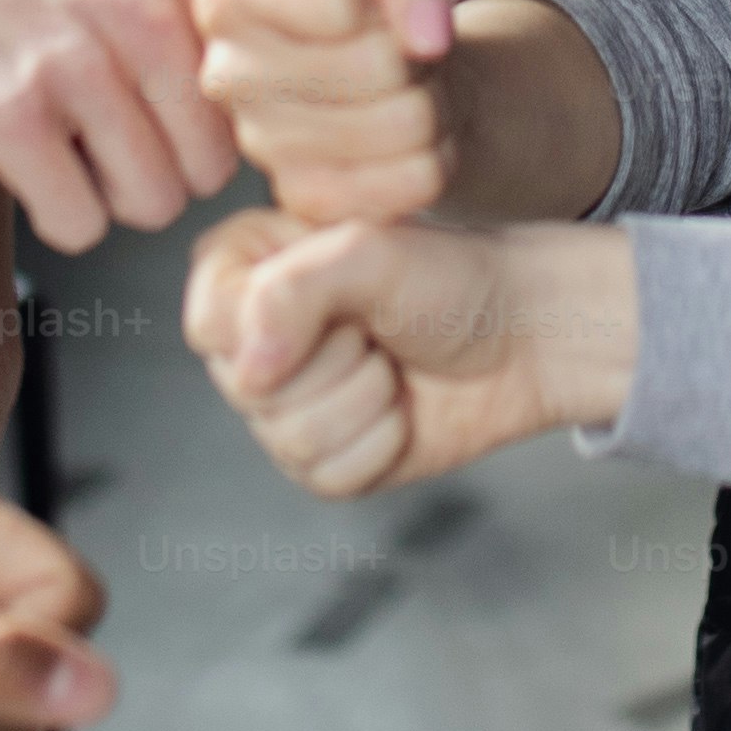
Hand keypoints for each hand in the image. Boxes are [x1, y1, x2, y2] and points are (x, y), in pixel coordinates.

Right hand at [0, 0, 237, 253]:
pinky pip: (80, 224)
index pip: (255, 100)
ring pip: (152, 204)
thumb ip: (194, 20)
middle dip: (159, 173)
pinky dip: (53, 213)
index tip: (159, 119)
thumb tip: (262, 119)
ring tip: (58, 146)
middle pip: (212, 168)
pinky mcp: (11, 115)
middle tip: (99, 142)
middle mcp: (144, 8)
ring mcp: (78, 62)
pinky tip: (22, 166)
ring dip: (105, 198)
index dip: (205, 127)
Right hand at [180, 207, 636, 498]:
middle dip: (338, 360)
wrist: (519, 335)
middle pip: (249, 390)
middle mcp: (249, 341)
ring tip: (391, 363)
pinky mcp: (319, 462)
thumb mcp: (370, 252)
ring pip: (289, 439)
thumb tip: (250, 372)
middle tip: (376, 327)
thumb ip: (293, 290)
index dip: (277, 321)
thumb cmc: (449, 277)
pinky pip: (325, 477)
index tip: (341, 295)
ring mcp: (280, 406)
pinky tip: (401, 409)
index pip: (210, 320)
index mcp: (242, 270)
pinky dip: (381, 444)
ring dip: (367, 400)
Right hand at [194, 0, 461, 220]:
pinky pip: (417, 181)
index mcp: (228, 0)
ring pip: (406, 123)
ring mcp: (261, 149)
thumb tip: (426, 32)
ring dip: (433, 102)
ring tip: (404, 89)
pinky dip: (437, 154)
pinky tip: (405, 139)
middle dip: (415, 52)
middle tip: (400, 51)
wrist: (390, 76)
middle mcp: (226, 76)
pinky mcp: (308, 202)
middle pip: (379, 64)